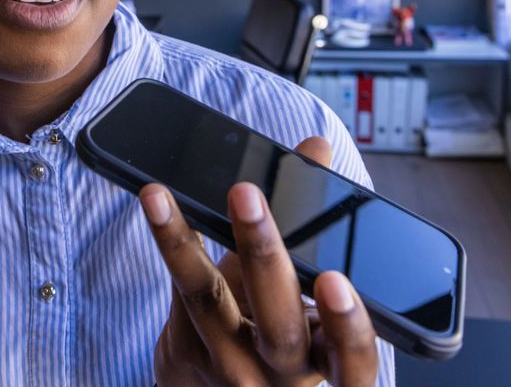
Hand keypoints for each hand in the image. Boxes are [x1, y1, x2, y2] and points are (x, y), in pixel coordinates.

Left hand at [141, 137, 378, 385]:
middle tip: (245, 195)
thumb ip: (308, 220)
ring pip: (207, 303)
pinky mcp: (184, 355)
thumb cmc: (270, 330)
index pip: (352, 361)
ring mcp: (229, 368)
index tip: (333, 282)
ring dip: (182, 243)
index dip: (349, 329)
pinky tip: (157, 204)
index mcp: (326, 357)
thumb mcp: (299, 289)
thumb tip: (316, 147)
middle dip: (262, 257)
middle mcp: (280, 374)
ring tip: (160, 197)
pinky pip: (177, 291)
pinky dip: (169, 242)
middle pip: (277, 327)